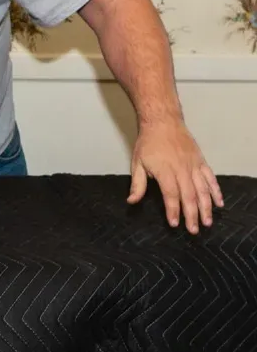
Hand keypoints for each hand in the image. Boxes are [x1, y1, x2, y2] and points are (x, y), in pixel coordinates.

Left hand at [128, 119, 222, 233]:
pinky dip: (216, 191)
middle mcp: (182, 169)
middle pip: (189, 195)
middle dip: (191, 214)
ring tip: (207, 222)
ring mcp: (194, 165)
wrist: (163, 121)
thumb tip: (131, 201)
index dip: (173, 210)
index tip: (174, 223)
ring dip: (206, 207)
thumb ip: (137, 184)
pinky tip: (219, 203)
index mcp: (165, 170)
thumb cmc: (148, 143)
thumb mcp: (137, 163)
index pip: (171, 195)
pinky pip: (211, 178)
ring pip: (203, 189)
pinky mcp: (201, 161)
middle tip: (193, 230)